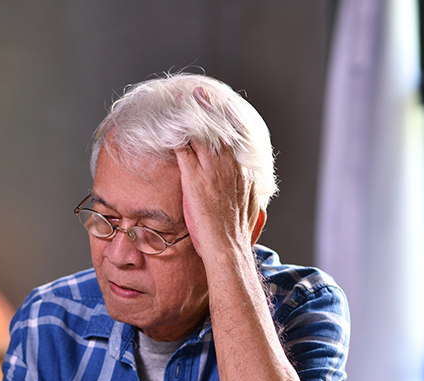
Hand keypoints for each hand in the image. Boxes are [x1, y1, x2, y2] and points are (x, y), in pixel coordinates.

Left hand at [175, 90, 257, 259]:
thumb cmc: (237, 232)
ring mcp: (211, 170)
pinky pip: (183, 150)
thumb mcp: (251, 205)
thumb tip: (255, 188)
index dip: (229, 118)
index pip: (237, 136)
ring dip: (189, 116)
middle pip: (218, 128)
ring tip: (180, 100)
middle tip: (199, 92)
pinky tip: (167, 126)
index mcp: (244, 170)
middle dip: (208, 108)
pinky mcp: (194, 178)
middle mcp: (230, 165)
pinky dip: (175, 136)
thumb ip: (251, 191)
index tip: (224, 105)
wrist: (227, 245)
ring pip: (200, 134)